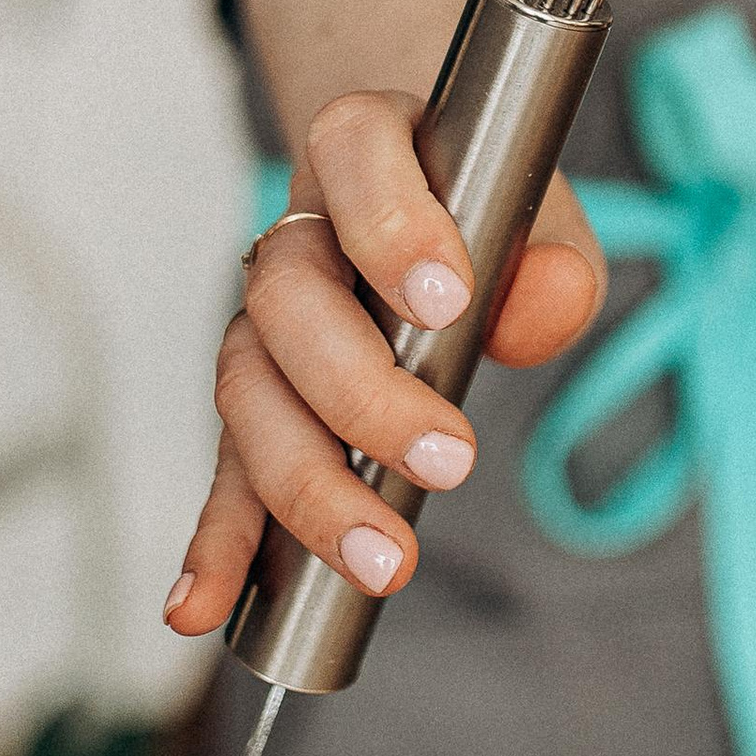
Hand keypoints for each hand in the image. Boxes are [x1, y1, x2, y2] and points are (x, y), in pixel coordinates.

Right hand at [164, 87, 605, 638]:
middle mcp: (297, 234)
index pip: (355, 159)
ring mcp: (264, 325)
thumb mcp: (546, 220)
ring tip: (381, 557)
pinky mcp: (260, 408)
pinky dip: (214, 541)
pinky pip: (225, 472)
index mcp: (364, 149)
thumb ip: (555, 262)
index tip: (448, 299)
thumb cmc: (490, 217)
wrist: (433, 207)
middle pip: (289, 302)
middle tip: (451, 458)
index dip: (391, 226)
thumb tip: (540, 312)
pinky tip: (200, 607)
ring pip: (251, 393)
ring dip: (307, 484)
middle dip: (362, 391)